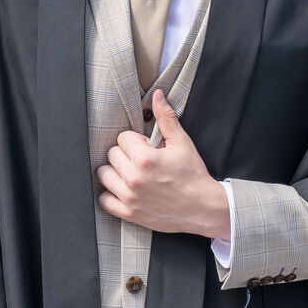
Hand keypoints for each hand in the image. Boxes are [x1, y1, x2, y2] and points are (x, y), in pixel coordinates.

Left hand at [96, 91, 230, 239]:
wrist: (203, 208)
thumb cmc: (193, 175)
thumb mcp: (182, 143)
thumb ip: (166, 118)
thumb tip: (157, 94)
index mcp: (146, 158)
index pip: (122, 138)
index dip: (136, 141)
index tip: (147, 148)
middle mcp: (134, 178)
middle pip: (111, 154)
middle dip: (125, 154)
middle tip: (142, 161)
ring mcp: (129, 197)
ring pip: (103, 174)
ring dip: (115, 172)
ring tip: (132, 173)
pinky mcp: (129, 213)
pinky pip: (104, 200)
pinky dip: (111, 194)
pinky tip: (125, 189)